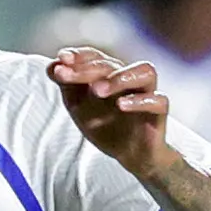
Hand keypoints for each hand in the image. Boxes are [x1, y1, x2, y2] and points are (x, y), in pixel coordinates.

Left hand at [47, 47, 172, 179]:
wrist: (131, 155)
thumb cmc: (105, 125)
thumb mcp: (78, 106)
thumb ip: (66, 85)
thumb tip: (51, 65)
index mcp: (109, 74)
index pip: (95, 57)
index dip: (79, 55)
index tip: (62, 58)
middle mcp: (129, 78)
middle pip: (111, 64)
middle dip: (86, 69)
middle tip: (66, 76)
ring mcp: (146, 93)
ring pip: (145, 71)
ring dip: (119, 77)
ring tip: (97, 90)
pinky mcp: (158, 112)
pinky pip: (159, 100)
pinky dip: (140, 101)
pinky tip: (121, 105)